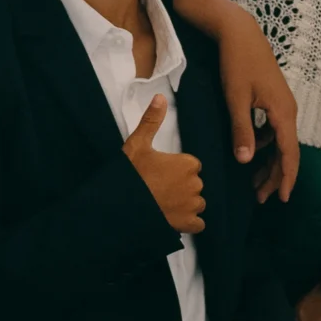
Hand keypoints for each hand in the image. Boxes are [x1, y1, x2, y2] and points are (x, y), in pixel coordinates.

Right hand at [124, 96, 204, 233]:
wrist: (122, 205)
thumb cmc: (131, 174)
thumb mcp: (138, 143)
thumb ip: (152, 120)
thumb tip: (161, 97)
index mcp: (188, 164)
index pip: (191, 166)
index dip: (177, 169)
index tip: (162, 173)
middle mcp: (195, 184)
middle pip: (194, 184)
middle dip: (182, 186)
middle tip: (160, 188)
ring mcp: (193, 206)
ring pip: (197, 203)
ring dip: (186, 204)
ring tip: (165, 204)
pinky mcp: (189, 224)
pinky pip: (198, 223)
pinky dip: (189, 222)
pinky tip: (174, 217)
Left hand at [219, 15, 298, 202]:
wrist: (239, 32)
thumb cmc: (237, 63)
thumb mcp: (236, 98)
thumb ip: (242, 130)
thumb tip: (245, 161)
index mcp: (283, 113)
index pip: (289, 154)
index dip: (285, 178)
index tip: (282, 198)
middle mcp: (288, 111)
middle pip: (286, 151)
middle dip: (275, 176)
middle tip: (261, 198)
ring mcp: (282, 104)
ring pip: (279, 142)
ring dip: (268, 162)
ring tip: (254, 182)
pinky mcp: (273, 99)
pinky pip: (274, 130)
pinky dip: (264, 145)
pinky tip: (250, 151)